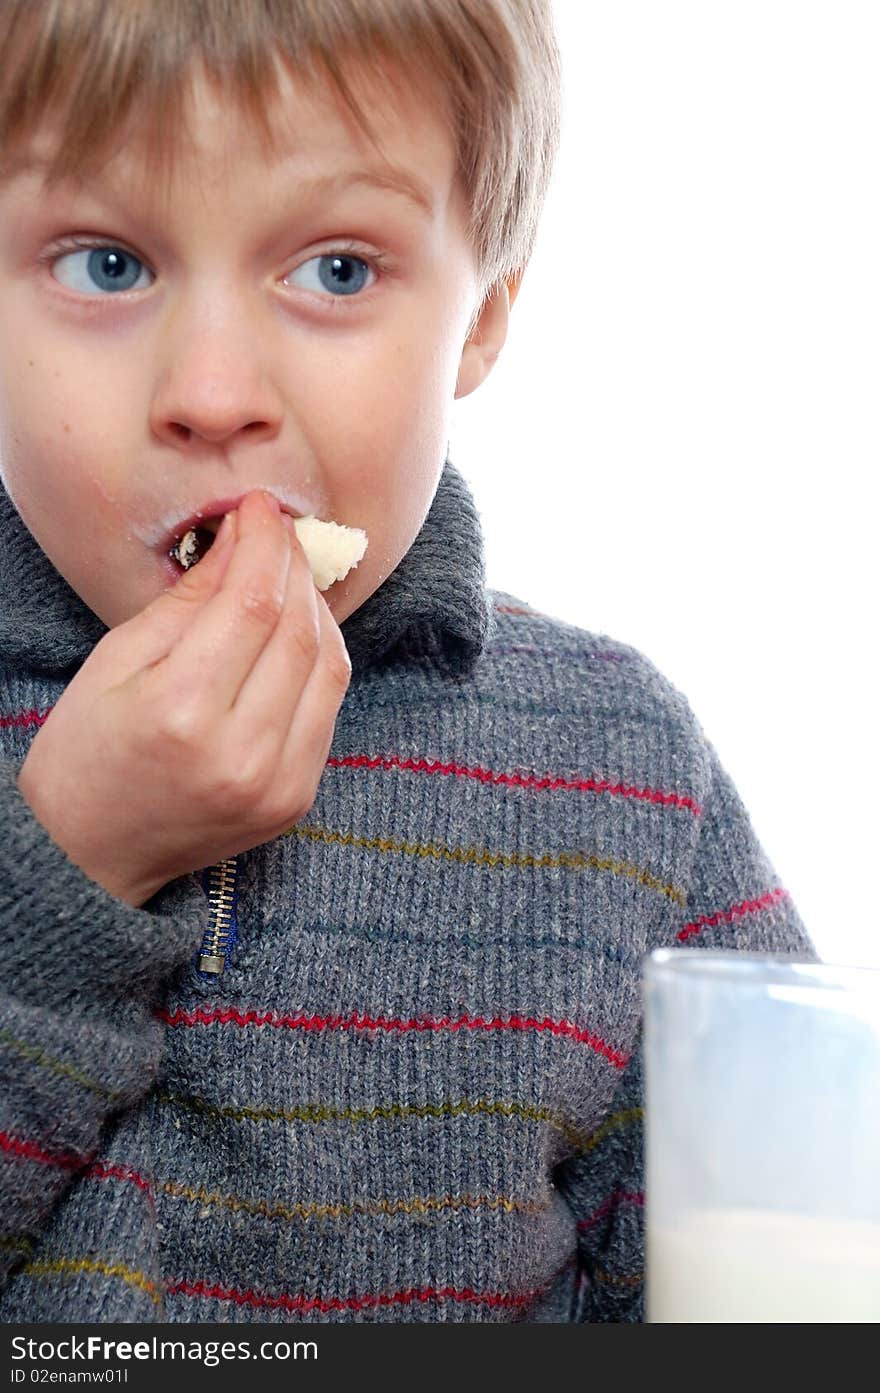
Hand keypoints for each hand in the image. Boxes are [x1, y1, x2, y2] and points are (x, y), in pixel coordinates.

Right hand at [16, 491, 351, 906]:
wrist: (92, 853)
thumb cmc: (88, 752)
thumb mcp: (115, 662)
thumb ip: (188, 600)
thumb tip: (242, 538)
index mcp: (181, 714)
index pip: (253, 604)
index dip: (264, 544)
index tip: (259, 509)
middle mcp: (241, 753)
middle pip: (299, 631)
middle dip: (293, 567)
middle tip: (276, 532)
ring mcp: (278, 783)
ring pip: (329, 666)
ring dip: (316, 608)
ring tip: (286, 577)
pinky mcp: (298, 798)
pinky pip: (329, 707)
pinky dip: (321, 658)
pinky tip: (296, 633)